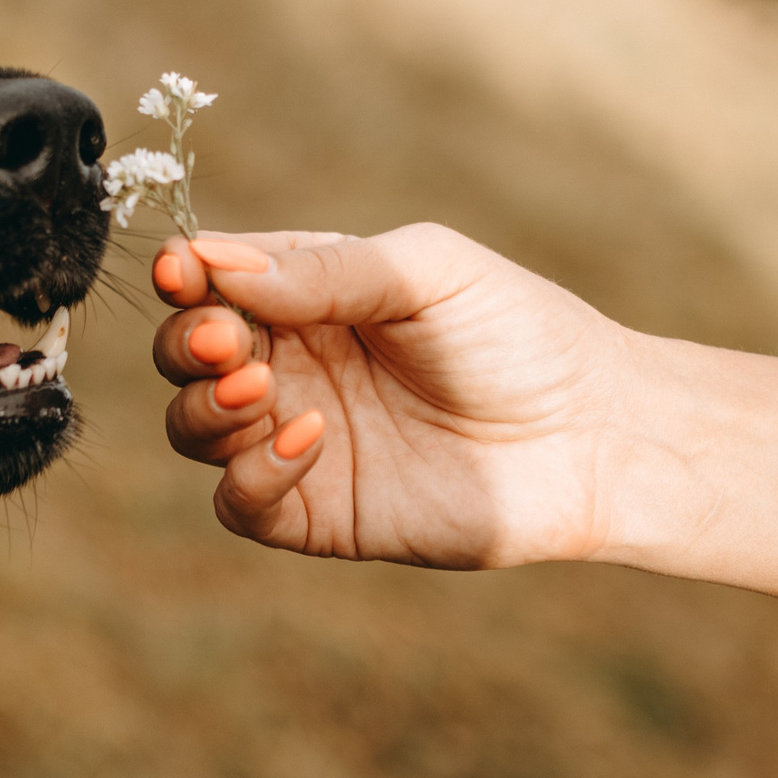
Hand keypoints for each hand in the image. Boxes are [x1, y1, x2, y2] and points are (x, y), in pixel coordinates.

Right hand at [153, 225, 641, 566]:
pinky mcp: (316, 513)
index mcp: (310, 294)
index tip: (182, 271)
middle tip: (225, 338)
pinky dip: (252, 476)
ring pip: (195, 428)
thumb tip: (218, 263)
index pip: (214, 279)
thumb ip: (327, 268)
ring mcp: (297, 441)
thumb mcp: (427, 272)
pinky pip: (240, 505)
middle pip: (186, 353)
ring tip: (260, 388)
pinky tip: (309, 440)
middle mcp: (292, 364)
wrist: (594, 437)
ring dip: (205, 406)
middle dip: (188, 342)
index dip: (186, 274)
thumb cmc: (522, 335)